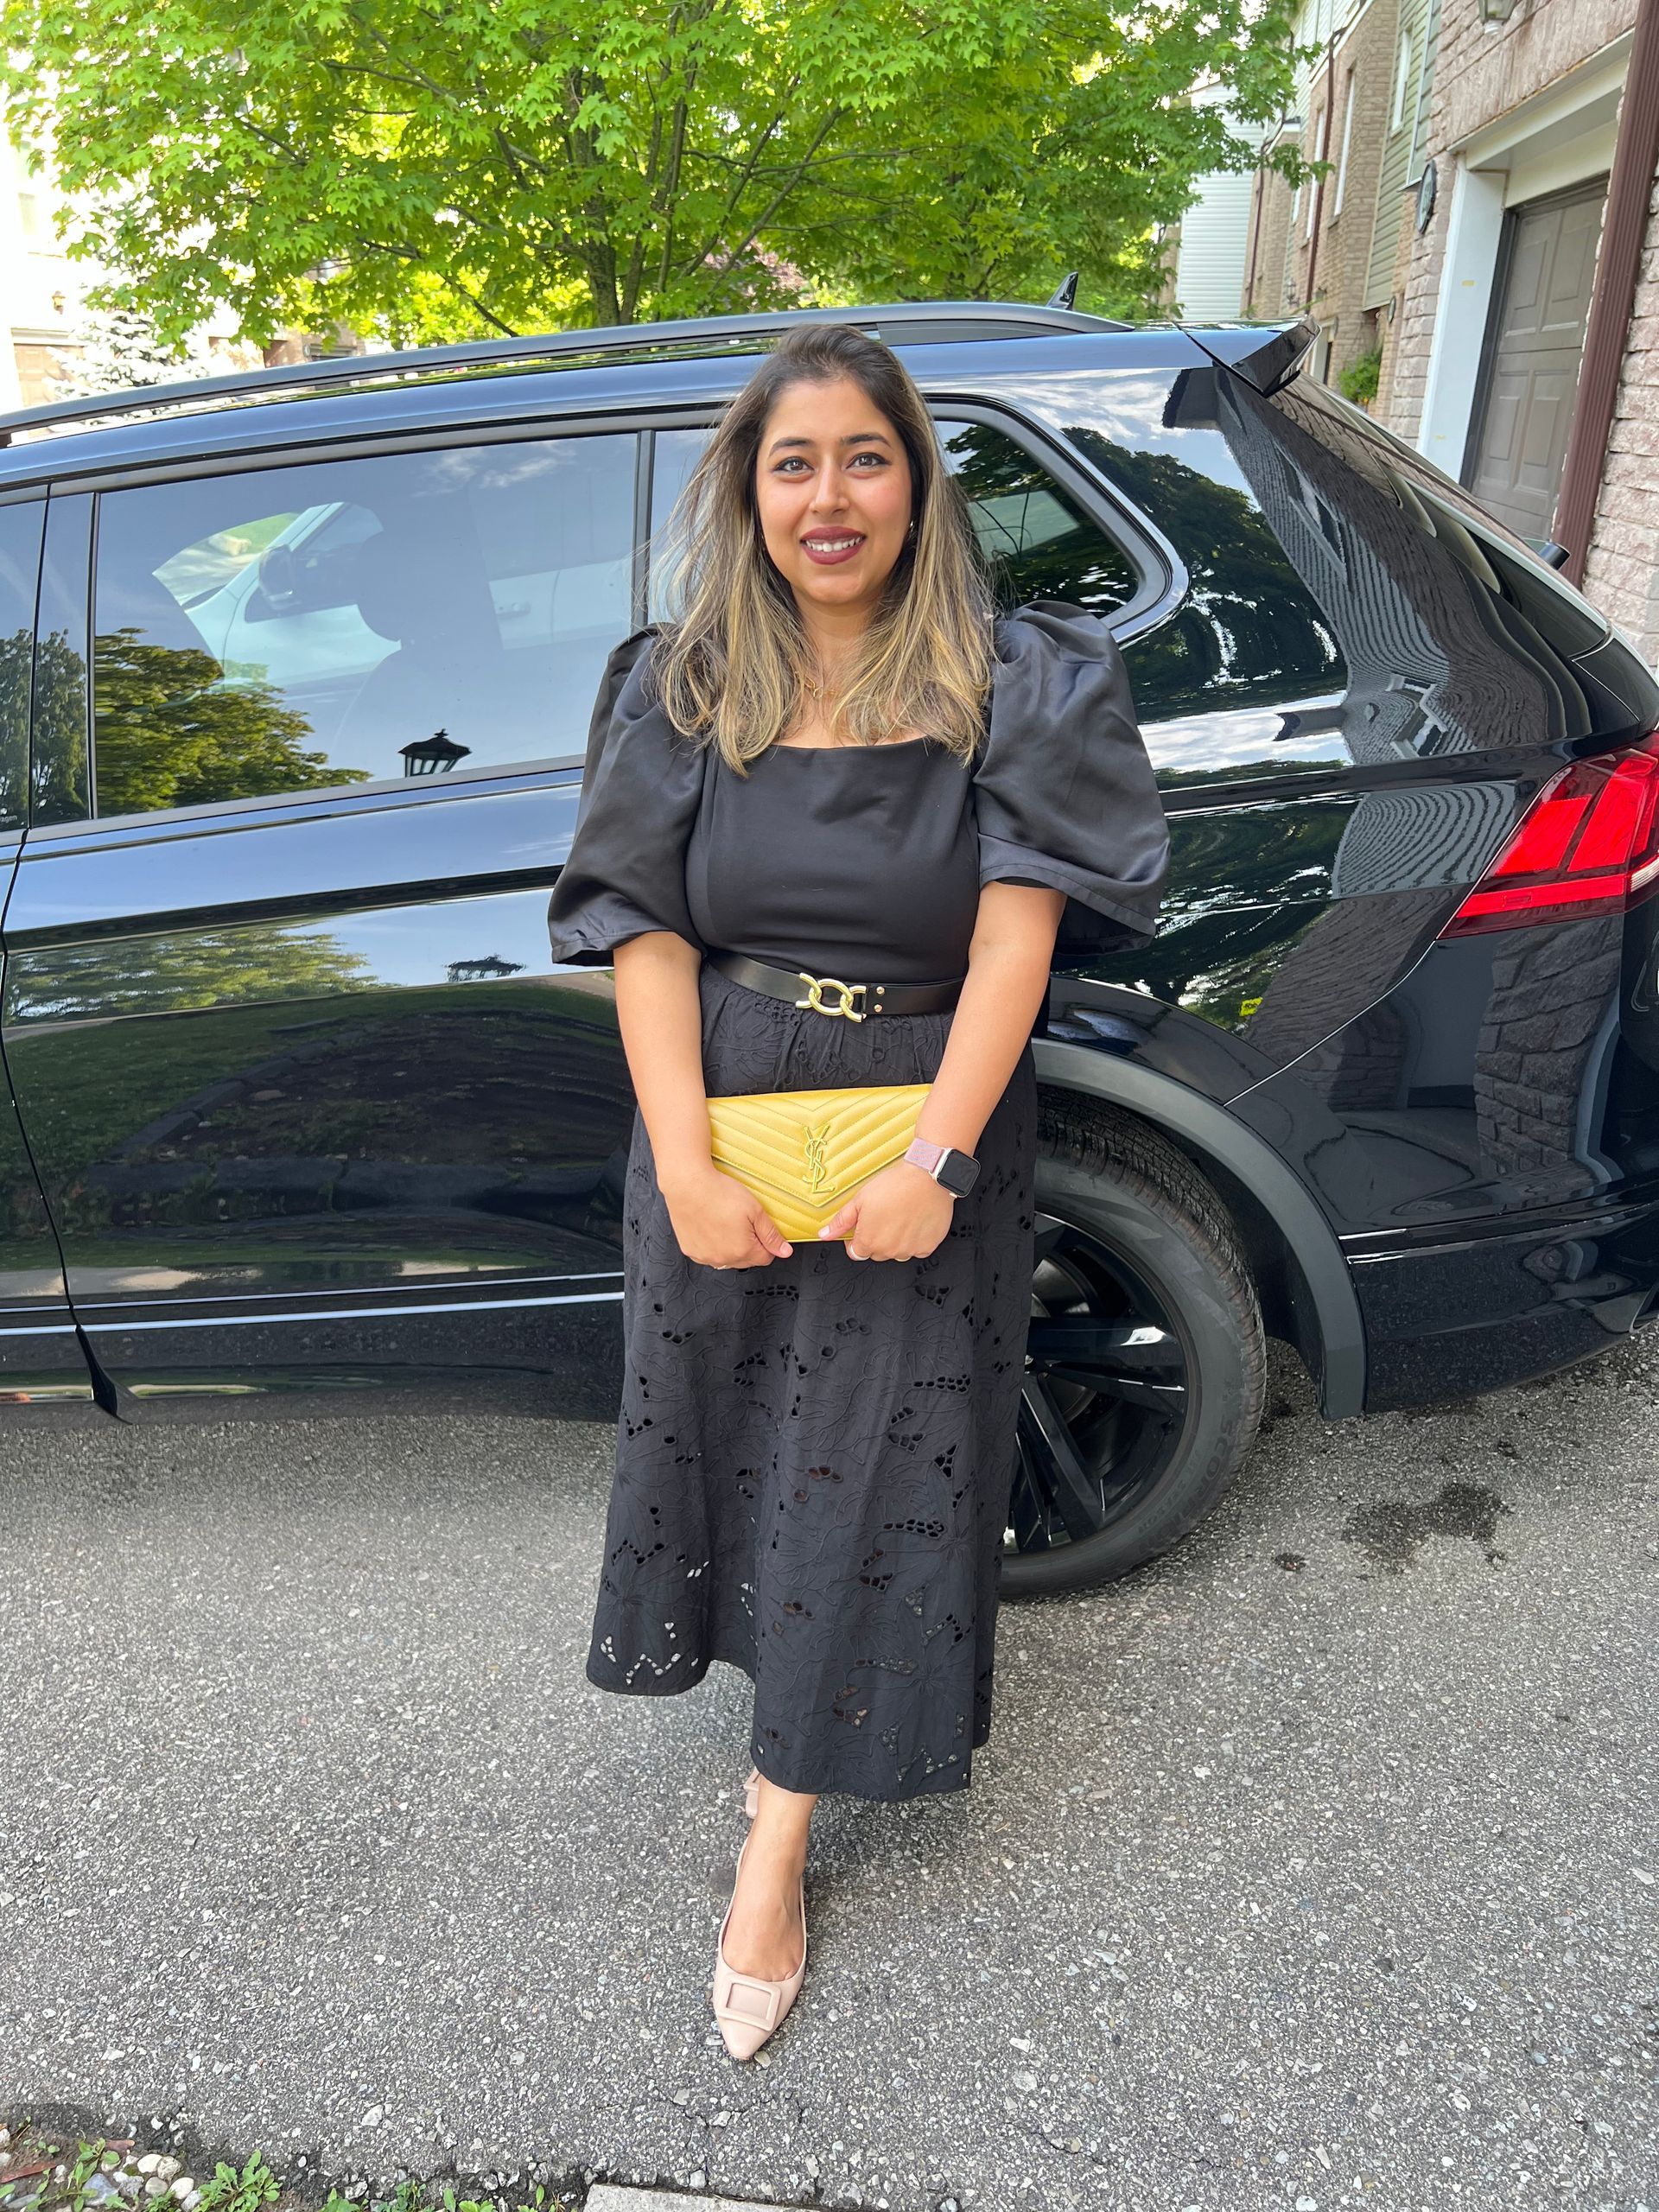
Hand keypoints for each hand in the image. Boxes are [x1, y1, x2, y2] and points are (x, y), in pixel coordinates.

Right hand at [661, 1163, 793, 1268]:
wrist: (688, 1184)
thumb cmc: (719, 1193)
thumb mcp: (755, 1210)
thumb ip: (771, 1234)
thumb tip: (784, 1251)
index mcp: (742, 1251)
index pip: (765, 1258)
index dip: (766, 1242)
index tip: (759, 1229)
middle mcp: (722, 1259)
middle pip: (746, 1260)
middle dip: (748, 1245)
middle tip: (740, 1222)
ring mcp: (704, 1257)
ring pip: (726, 1258)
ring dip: (729, 1247)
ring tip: (724, 1223)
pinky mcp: (690, 1250)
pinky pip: (707, 1254)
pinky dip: (711, 1245)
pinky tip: (710, 1226)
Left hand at [818, 1160, 954, 1261]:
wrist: (926, 1178)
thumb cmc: (896, 1185)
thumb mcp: (860, 1200)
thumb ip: (841, 1221)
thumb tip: (826, 1233)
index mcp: (869, 1241)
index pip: (856, 1253)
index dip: (856, 1241)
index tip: (862, 1229)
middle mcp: (889, 1250)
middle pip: (876, 1252)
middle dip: (876, 1239)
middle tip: (883, 1217)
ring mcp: (909, 1250)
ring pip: (897, 1252)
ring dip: (896, 1240)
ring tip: (899, 1217)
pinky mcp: (927, 1246)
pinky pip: (917, 1249)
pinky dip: (914, 1240)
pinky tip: (913, 1221)